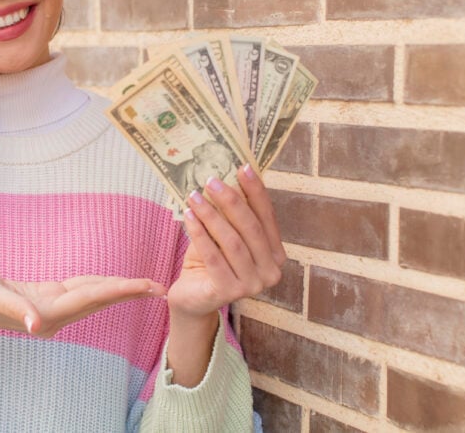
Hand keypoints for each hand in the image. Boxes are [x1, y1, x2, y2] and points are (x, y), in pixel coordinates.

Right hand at [0, 267, 165, 359]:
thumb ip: (14, 308)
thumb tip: (38, 326)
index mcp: (46, 311)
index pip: (94, 297)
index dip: (123, 290)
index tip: (150, 287)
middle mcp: (55, 314)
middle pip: (101, 299)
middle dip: (131, 292)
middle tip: (163, 286)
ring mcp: (52, 309)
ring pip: (94, 297)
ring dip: (120, 290)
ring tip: (147, 285)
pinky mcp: (47, 302)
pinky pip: (83, 293)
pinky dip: (103, 286)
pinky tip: (114, 283)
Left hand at [166, 163, 286, 319]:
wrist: (193, 298)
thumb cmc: (211, 261)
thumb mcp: (225, 234)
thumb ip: (232, 214)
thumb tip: (227, 176)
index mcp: (275, 255)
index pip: (267, 217)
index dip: (256, 192)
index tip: (243, 167)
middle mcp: (271, 272)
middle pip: (251, 228)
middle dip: (231, 201)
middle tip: (211, 180)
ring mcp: (253, 285)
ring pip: (232, 242)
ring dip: (211, 215)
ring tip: (194, 196)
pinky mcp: (230, 293)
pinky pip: (214, 257)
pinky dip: (199, 234)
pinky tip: (188, 216)